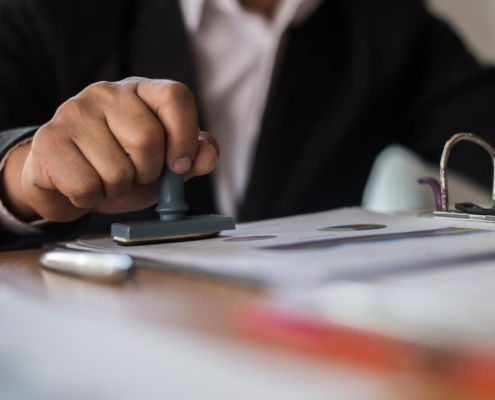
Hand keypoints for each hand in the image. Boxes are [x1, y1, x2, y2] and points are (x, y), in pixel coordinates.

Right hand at [0, 77, 218, 221]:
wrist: (68, 180)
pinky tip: (86, 186)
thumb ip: (192, 156)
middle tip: (135, 174)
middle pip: (147, 138)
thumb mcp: (165, 162)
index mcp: (141, 91)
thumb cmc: (122, 166)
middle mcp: (107, 93)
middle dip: (147, 172)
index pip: (175, 96)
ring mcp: (74, 112)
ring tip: (108, 179)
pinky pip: (87, 186)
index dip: (184, 136)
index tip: (179, 165)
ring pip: (117, 170)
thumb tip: (207, 155)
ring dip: (119, 189)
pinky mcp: (48, 139)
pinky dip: (92, 198)